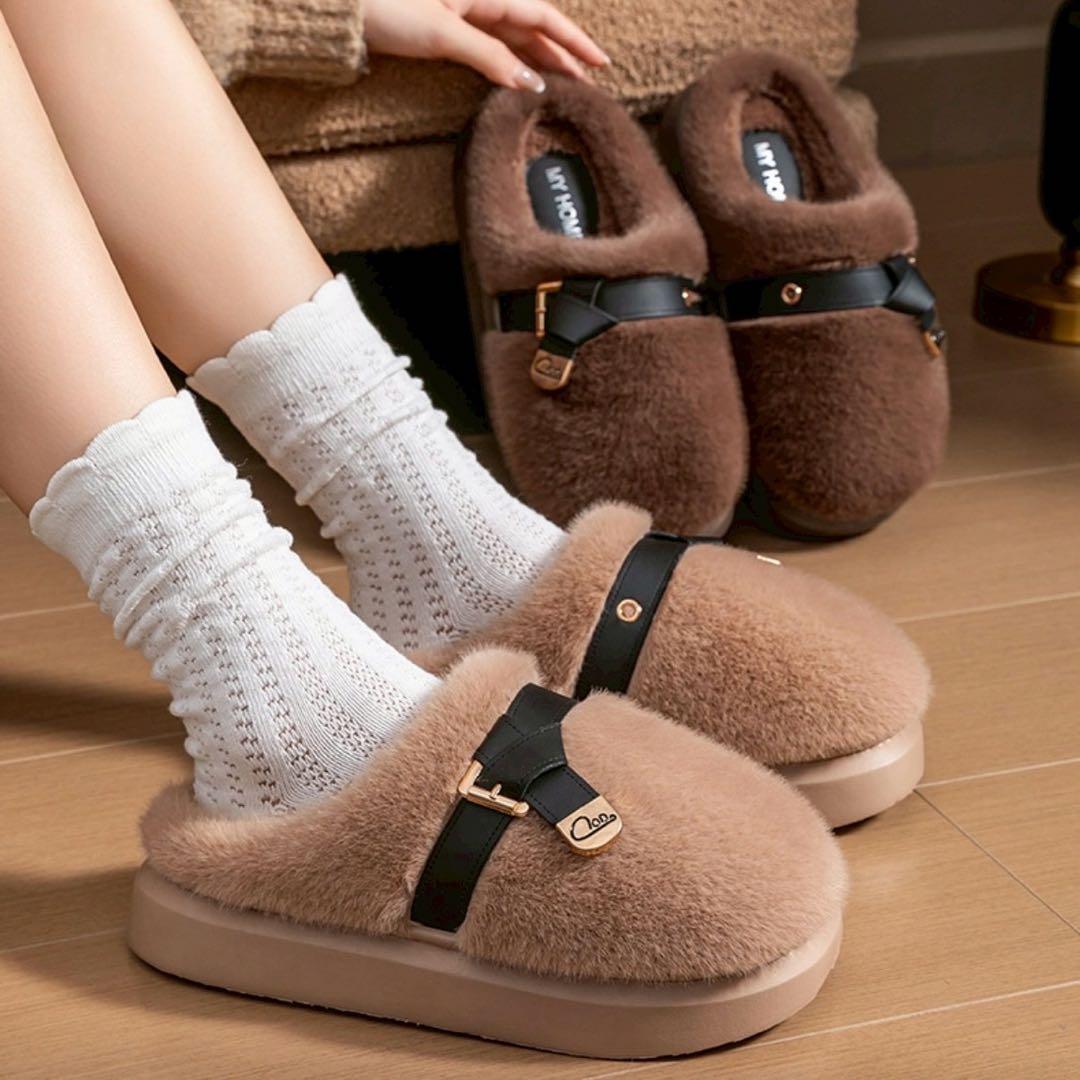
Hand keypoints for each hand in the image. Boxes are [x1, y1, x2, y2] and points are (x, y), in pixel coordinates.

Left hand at [363, 0, 609, 92]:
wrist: (342, 12)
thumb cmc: (386, 10)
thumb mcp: (443, 34)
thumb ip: (491, 58)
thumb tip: (532, 85)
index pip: (542, 16)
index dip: (573, 40)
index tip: (600, 63)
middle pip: (531, 28)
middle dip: (561, 56)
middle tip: (587, 86)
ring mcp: (462, 14)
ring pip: (512, 39)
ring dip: (538, 63)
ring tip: (562, 89)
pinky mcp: (445, 29)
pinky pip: (489, 47)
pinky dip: (510, 66)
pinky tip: (522, 82)